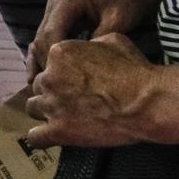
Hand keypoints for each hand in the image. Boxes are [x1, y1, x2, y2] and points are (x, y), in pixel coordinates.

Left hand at [24, 34, 165, 147]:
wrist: (146, 103)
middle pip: (39, 85)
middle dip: (53, 91)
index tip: (75, 81)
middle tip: (73, 99)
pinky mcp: (57, 130)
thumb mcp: (113, 40)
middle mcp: (49, 77)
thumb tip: (87, 46)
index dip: (61, 72)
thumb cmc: (134, 70)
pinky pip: (34, 137)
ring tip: (64, 116)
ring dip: (46, 111)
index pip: (48, 63)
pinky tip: (51, 136)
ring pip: (32, 108)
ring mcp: (51, 105)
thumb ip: (90, 43)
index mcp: (59, 53)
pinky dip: (41, 137)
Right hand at [25, 0, 158, 81]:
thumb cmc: (125, 3)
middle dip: (44, 63)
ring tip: (38, 86)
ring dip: (39, 61)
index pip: (51, 32)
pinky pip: (44, 38)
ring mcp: (53, 9)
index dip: (52, 58)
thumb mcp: (117, 22)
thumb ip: (99, 41)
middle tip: (50, 89)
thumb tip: (82, 65)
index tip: (59, 80)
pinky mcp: (55, 18)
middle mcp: (55, 2)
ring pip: (38, 39)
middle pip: (41, 37)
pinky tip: (39, 74)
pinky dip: (42, 55)